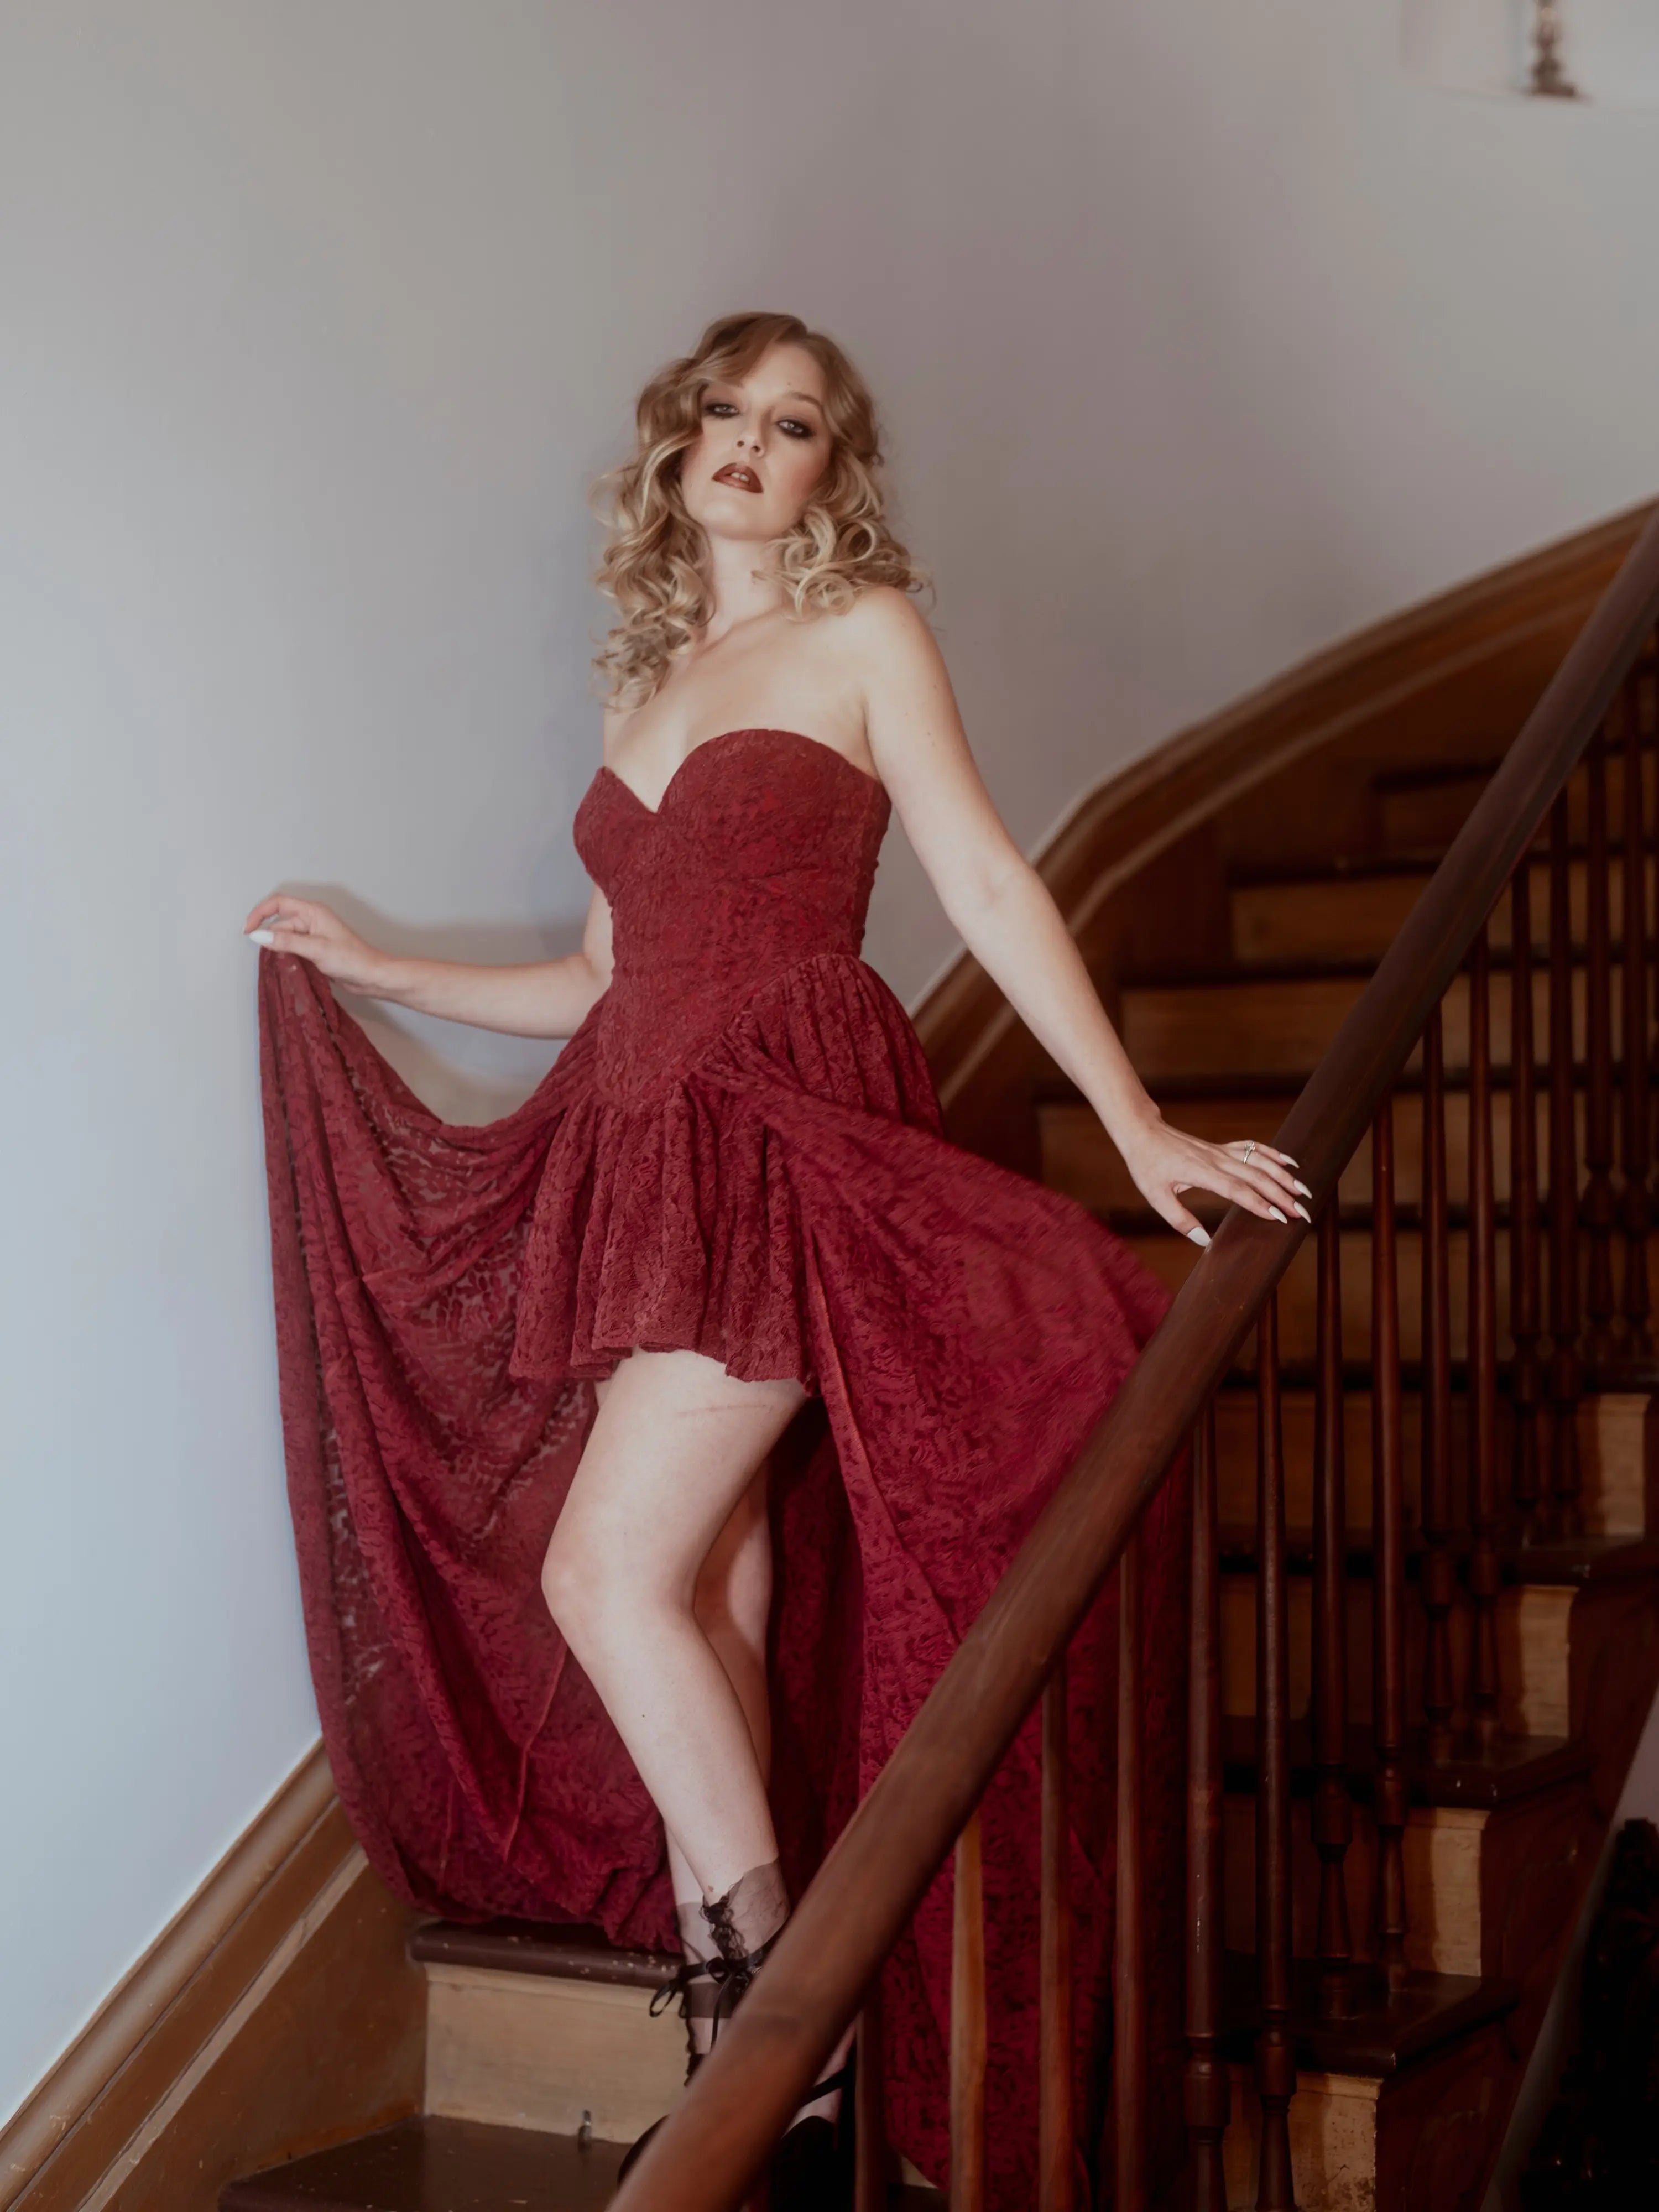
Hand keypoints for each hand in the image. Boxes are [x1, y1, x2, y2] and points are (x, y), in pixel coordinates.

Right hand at [242, 894, 390, 995]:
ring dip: (279, 949)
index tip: (248, 930)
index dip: (260, 913)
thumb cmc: (351, 959)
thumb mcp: (315, 949)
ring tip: (283, 963)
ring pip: (285, 938)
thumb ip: (286, 942)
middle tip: (269, 956)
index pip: (279, 903)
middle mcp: (312, 920)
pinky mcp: (315, 950)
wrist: (372, 976)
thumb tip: (258, 936)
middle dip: (270, 938)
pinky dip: (287, 956)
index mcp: (313, 912)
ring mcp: (313, 936)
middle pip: (280, 923)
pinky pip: (294, 949)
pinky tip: (288, 966)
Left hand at [1117, 1115, 1310, 1246]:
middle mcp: (1217, 1160)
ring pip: (1259, 1162)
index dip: (1260, 1204)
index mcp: (1202, 1173)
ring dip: (1283, 1176)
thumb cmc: (1147, 1165)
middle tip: (1302, 1213)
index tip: (1280, 1217)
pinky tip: (1289, 1162)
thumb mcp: (1155, 1197)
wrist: (1143, 1133)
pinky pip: (1252, 1148)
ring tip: (1304, 1191)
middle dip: (1282, 1195)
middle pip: (1257, 1177)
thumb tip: (1205, 1241)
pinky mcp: (1221, 1147)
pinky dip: (1272, 1154)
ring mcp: (1221, 1152)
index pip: (1238, 1190)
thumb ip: (1180, 1220)